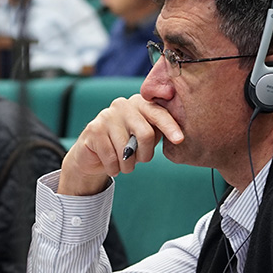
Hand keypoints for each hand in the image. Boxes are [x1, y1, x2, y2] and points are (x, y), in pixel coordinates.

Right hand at [58, 94, 184, 196]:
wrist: (94, 155)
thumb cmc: (126, 146)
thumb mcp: (145, 138)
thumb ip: (157, 132)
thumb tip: (177, 137)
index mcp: (140, 103)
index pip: (159, 114)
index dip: (170, 127)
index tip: (179, 140)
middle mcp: (123, 105)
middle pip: (146, 134)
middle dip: (145, 155)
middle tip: (140, 161)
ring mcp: (106, 115)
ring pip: (127, 150)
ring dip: (128, 165)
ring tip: (123, 164)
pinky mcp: (93, 129)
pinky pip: (112, 157)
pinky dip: (114, 168)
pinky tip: (111, 165)